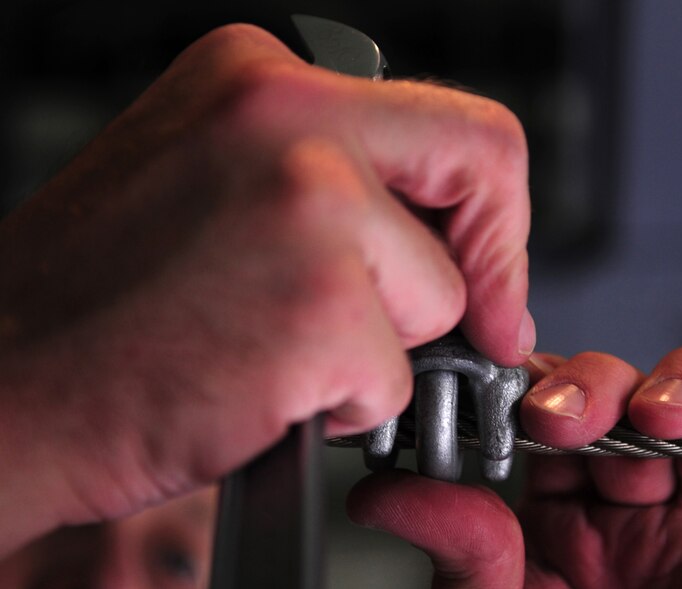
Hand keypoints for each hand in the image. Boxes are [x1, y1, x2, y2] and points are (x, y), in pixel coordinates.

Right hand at [0, 24, 533, 554]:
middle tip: (472, 330)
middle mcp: (286, 116)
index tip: (490, 271)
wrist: (4, 391)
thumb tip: (444, 239)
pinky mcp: (315, 310)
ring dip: (376, 347)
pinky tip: (253, 389)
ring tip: (269, 350)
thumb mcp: (216, 184)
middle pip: (481, 172)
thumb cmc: (101, 305)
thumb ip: (338, 185)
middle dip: (486, 268)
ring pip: (437, 297)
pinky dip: (338, 407)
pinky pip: (394, 381)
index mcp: (261, 77)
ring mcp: (306, 206)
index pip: (451, 122)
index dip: (491, 208)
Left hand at [348, 348, 681, 587]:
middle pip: (646, 406)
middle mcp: (639, 514)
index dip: (557, 389)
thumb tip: (378, 493)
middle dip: (618, 393)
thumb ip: (456, 551)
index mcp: (567, 514)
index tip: (534, 397)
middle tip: (579, 421)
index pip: (568, 416)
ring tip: (668, 419)